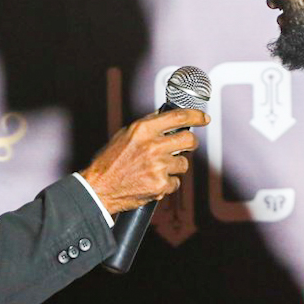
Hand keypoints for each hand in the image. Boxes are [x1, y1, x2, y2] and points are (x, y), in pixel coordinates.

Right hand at [80, 108, 207, 214]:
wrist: (99, 188)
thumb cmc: (109, 162)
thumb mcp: (125, 135)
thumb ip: (147, 126)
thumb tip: (166, 116)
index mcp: (143, 130)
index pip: (178, 117)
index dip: (196, 116)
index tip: (204, 118)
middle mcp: (152, 146)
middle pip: (189, 140)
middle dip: (191, 143)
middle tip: (187, 146)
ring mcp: (158, 167)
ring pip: (183, 164)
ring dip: (174, 167)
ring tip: (155, 170)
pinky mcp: (160, 185)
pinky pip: (175, 182)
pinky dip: (166, 184)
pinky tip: (151, 182)